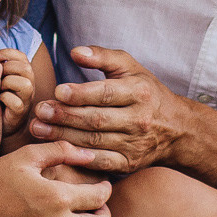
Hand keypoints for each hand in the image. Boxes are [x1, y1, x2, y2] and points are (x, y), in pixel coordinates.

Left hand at [0, 50, 34, 135]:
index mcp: (23, 74)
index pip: (22, 56)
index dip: (8, 53)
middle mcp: (29, 85)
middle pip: (25, 68)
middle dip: (6, 68)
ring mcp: (26, 99)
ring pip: (24, 84)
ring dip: (5, 83)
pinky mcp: (20, 113)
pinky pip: (15, 102)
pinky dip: (3, 99)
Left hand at [27, 45, 187, 171]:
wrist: (177, 129)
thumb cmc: (146, 92)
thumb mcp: (130, 67)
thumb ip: (102, 57)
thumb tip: (75, 52)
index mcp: (139, 92)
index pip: (106, 93)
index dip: (81, 94)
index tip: (58, 91)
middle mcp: (139, 119)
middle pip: (97, 119)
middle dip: (65, 116)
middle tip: (40, 111)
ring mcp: (134, 144)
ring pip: (95, 141)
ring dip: (64, 136)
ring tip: (38, 128)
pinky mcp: (130, 163)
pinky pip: (102, 162)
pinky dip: (80, 158)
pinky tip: (59, 151)